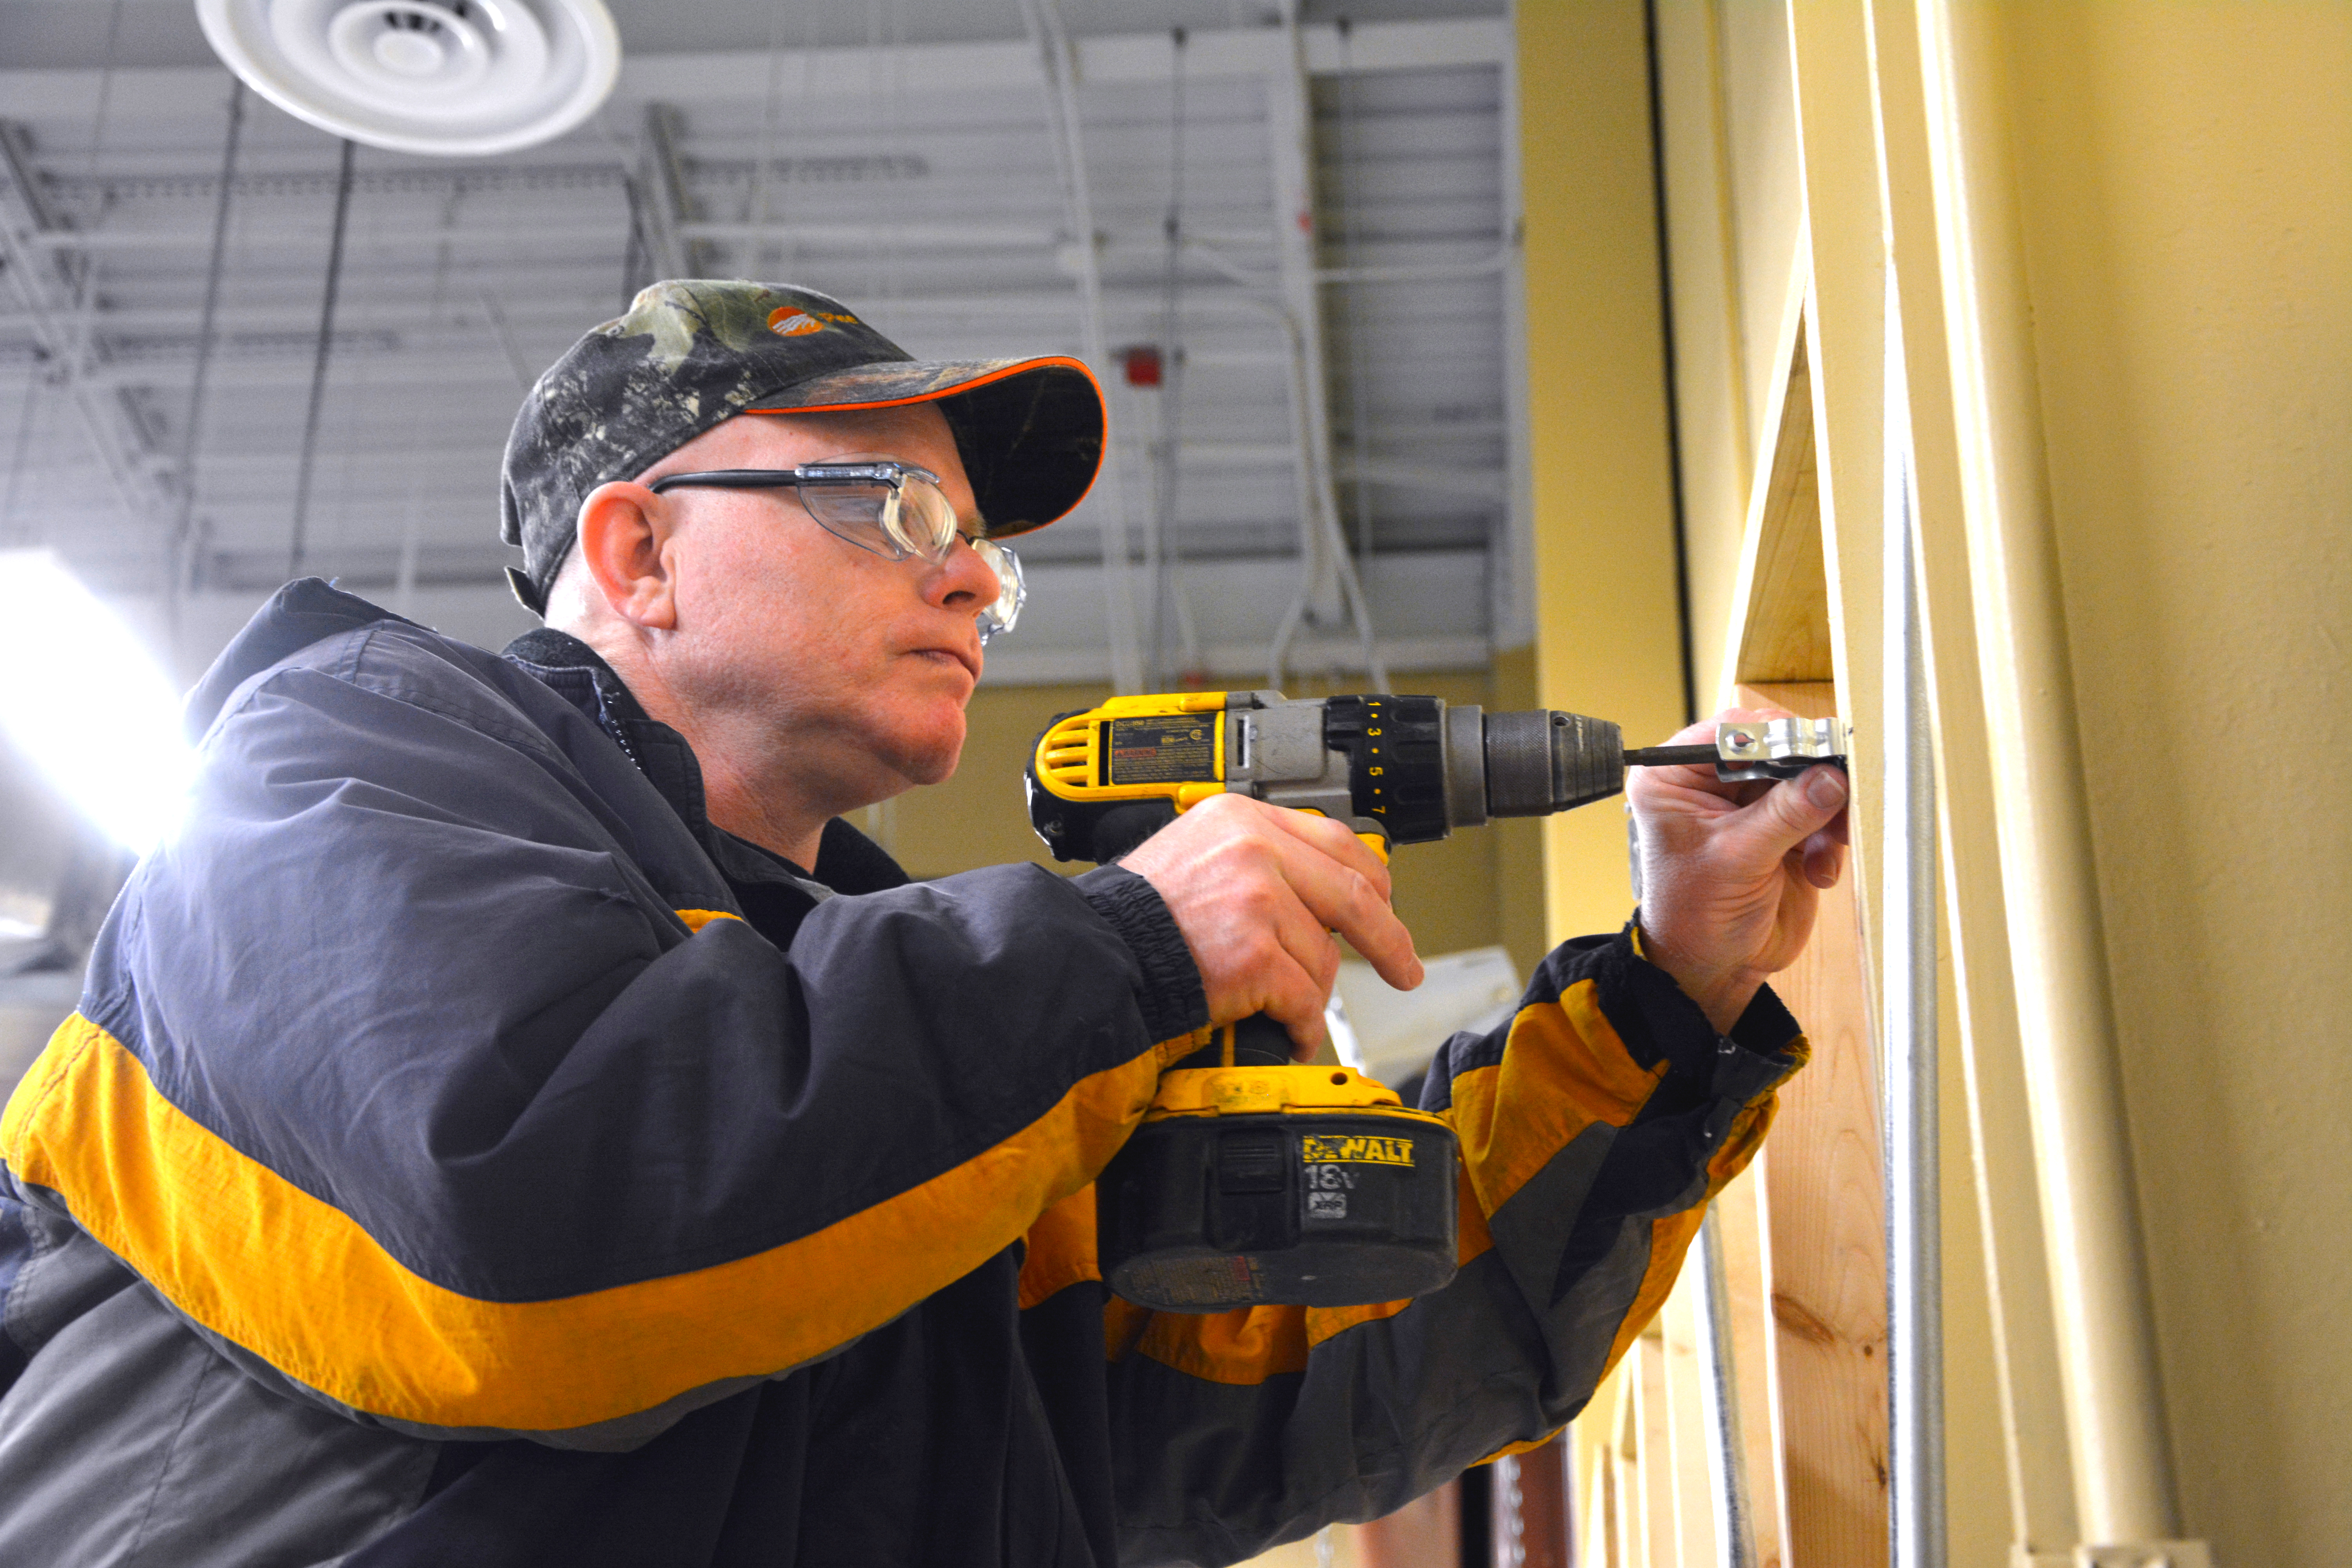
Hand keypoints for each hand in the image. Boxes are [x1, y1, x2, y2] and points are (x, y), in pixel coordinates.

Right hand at [1119, 793, 1424, 1054]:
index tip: (1387, 908)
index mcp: (1240, 818)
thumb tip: (1315, 894)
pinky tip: (1285, 1033)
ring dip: (1308, 994)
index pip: (1336, 843)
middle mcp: (1252, 848)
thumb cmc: (1136, 922)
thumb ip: (1253, 861)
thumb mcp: (1195, 857)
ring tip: (1279, 1010)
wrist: (1094, 957)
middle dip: (1388, 940)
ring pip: (1323, 957)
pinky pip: (1304, 1000)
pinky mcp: (1254, 953)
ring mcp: (1256, 899)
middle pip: (1352, 896)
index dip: (1373, 883)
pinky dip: (1299, 1026)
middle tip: (1403, 968)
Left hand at [1631, 707, 1850, 1032]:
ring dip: (1828, 812)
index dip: (1778, 737)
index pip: (1733, 731)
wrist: (1715, 967)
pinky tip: (1817, 872)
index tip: (1817, 752)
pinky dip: (1829, 840)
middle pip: (1778, 749)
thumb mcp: (1737, 860)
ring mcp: (1751, 804)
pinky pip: (1823, 812)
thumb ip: (1784, 814)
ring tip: (1825, 848)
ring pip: (1809, 779)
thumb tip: (1829, 775)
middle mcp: (1712, 783)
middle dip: (1812, 777)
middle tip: (1838, 797)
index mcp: (1677, 777)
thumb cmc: (1697, 917)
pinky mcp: (1784, 828)